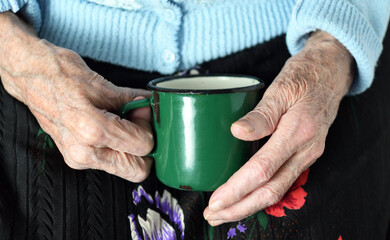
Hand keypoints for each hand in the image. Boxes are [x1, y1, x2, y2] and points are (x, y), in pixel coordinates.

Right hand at [0, 12, 153, 181]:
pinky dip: (118, 148)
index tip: (142, 111)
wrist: (30, 77)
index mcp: (93, 130)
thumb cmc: (61, 75)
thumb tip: (150, 105)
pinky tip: (111, 127)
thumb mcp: (104, 85)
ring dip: (132, 149)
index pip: (143, 145)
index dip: (149, 127)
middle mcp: (85, 151)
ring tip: (123, 123)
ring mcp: (78, 158)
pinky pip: (109, 162)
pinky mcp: (75, 158)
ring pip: (125, 169)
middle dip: (145, 148)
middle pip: (137, 170)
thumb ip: (133, 100)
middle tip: (139, 124)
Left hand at [204, 31, 354, 224]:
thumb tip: (237, 132)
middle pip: (271, 191)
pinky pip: (282, 182)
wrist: (330, 74)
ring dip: (249, 206)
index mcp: (298, 132)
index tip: (216, 200)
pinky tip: (244, 198)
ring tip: (224, 213)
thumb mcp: (281, 88)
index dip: (237, 188)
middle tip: (213, 215)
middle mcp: (306, 150)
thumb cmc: (304, 77)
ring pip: (277, 191)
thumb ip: (261, 114)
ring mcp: (307, 155)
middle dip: (240, 208)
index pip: (263, 170)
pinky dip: (260, 195)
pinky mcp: (302, 156)